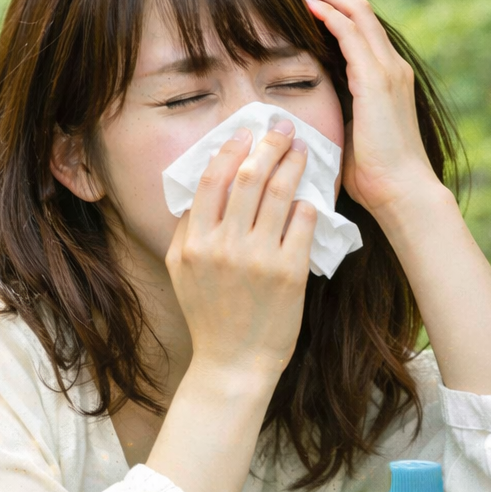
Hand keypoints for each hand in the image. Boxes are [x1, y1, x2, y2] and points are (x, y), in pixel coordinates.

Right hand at [165, 118, 315, 381]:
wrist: (233, 362)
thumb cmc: (207, 315)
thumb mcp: (179, 271)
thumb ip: (186, 229)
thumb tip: (201, 190)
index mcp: (193, 243)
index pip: (212, 180)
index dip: (230, 149)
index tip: (245, 133)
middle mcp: (223, 246)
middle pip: (248, 177)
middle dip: (268, 144)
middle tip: (282, 128)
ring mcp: (258, 258)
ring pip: (279, 193)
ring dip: (293, 164)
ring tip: (302, 150)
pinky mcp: (289, 272)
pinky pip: (303, 222)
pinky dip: (308, 202)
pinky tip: (311, 193)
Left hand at [287, 0, 441, 213]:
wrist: (401, 192)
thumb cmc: (373, 174)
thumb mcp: (348, 132)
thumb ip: (335, 110)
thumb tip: (303, 109)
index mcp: (383, 76)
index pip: (355, 26)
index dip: (329, 2)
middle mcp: (390, 65)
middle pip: (356, 8)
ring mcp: (387, 70)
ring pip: (355, 13)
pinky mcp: (378, 81)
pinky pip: (352, 37)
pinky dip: (330, 17)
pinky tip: (307, 4)